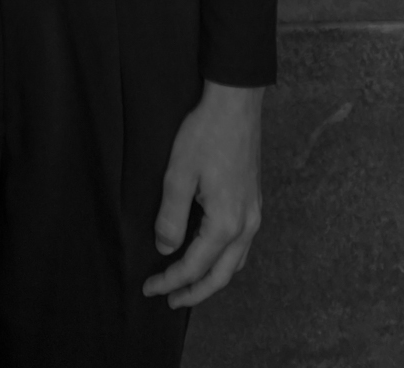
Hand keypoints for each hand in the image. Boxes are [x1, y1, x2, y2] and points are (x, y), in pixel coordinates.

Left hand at [142, 79, 263, 309]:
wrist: (235, 103)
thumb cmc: (206, 133)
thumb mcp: (178, 173)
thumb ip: (171, 216)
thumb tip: (166, 248)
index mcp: (225, 222)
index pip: (194, 266)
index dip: (169, 281)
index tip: (148, 287)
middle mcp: (246, 225)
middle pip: (221, 276)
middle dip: (194, 292)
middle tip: (169, 300)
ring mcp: (254, 213)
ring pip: (236, 263)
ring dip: (212, 279)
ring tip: (187, 283)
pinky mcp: (254, 201)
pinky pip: (241, 245)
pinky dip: (224, 260)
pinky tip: (209, 253)